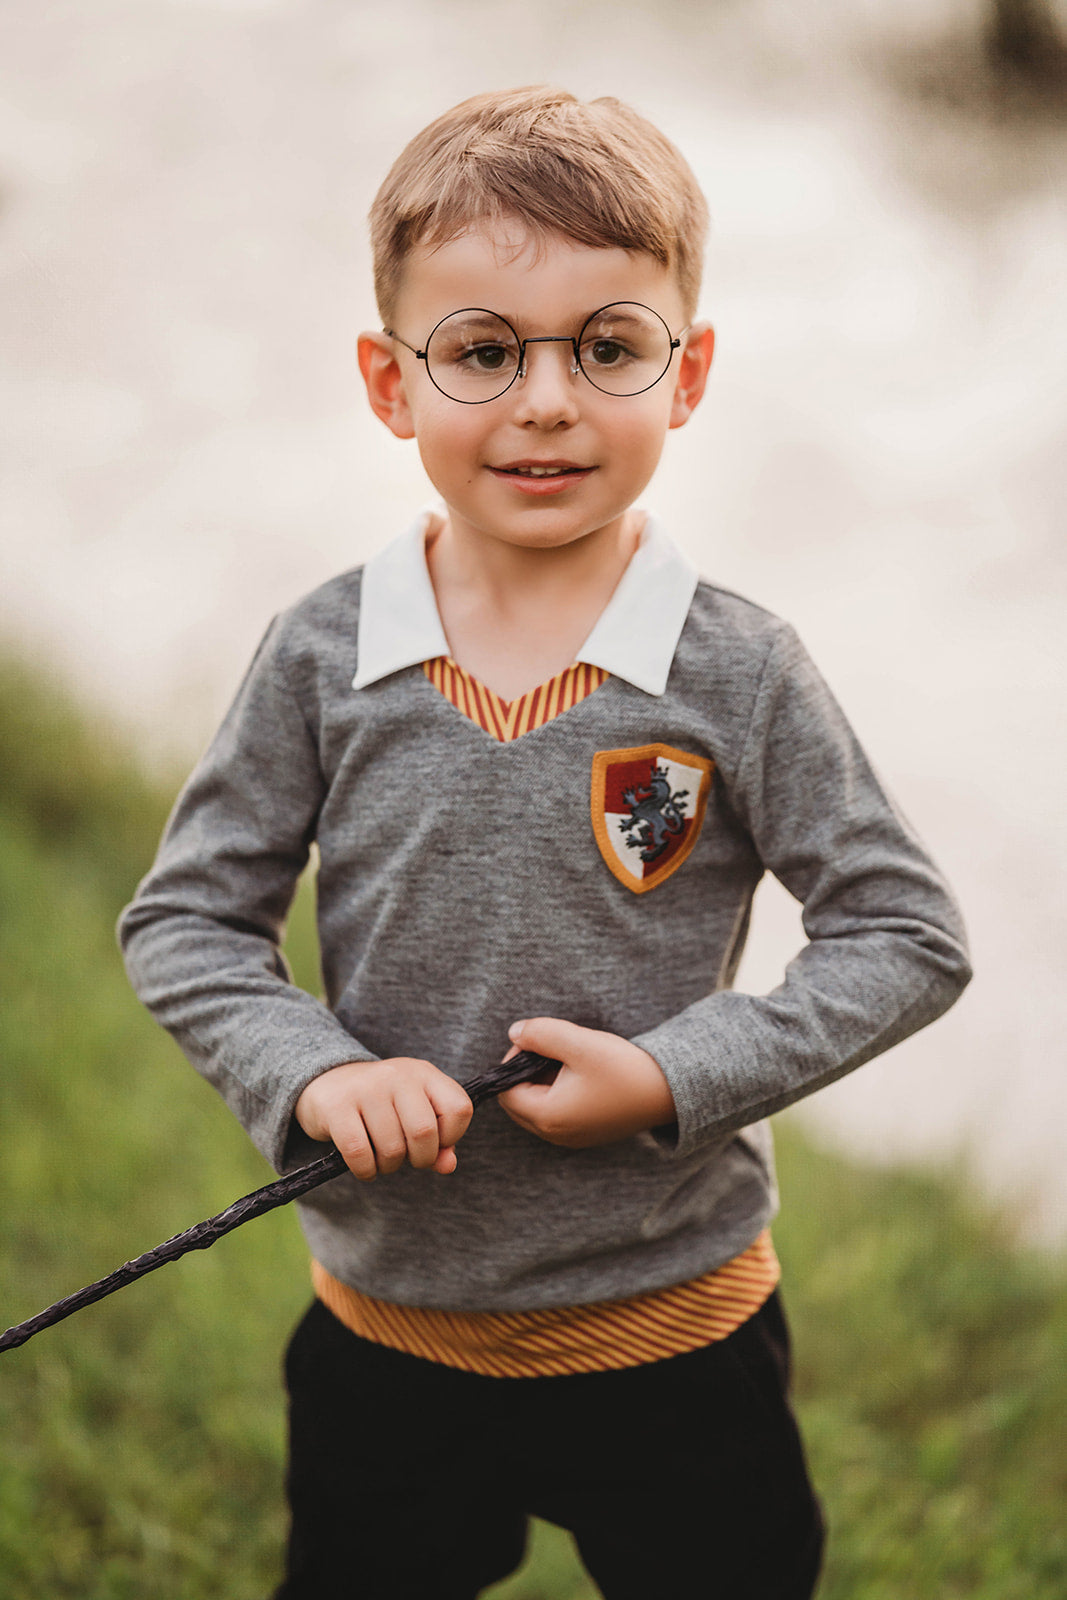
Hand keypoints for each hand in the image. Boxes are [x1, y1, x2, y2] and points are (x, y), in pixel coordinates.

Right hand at [295, 1059, 472, 1181]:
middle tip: (406, 1157)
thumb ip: (439, 1140)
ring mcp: (366, 1088)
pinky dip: (365, 1170)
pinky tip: (365, 1166)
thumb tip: (448, 1166)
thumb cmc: (382, 1104)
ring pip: (391, 1148)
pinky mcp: (337, 1106)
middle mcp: (397, 1074)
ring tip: (382, 1158)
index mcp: (424, 1073)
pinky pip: (359, 1153)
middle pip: (424, 1132)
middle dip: (420, 1159)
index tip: (434, 1141)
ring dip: (389, 1166)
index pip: (459, 1109)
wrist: (328, 1081)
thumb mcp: (415, 1112)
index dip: (451, 1137)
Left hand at [497, 1019, 675, 1148]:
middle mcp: (556, 1135)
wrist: (669, 1092)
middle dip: (525, 1074)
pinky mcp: (587, 1134)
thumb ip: (540, 1034)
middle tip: (550, 1050)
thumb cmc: (624, 1069)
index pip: (506, 1092)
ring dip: (541, 1082)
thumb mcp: (579, 1043)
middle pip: (517, 1103)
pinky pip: (556, 1114)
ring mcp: (572, 1138)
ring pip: (536, 1108)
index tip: (537, 1042)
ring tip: (568, 1059)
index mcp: (549, 1116)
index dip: (513, 1062)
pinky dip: (557, 1093)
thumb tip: (514, 1033)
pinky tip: (580, 1074)